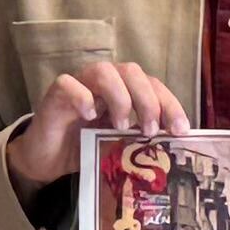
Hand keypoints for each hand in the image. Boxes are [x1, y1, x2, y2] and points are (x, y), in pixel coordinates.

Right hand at [7, 60, 190, 194]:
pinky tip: (90, 115)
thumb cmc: (85, 148)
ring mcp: (79, 85)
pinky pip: (68, 84)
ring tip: (121, 125)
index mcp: (124, 90)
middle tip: (151, 129)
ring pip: (103, 71)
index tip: (181, 129)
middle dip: (148, 99)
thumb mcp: (119, 145)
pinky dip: (82, 96)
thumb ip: (141, 139)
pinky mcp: (55, 95)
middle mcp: (103, 82)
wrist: (47, 159)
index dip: (170, 103)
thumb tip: (174, 147)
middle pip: (132, 72)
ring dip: (120, 96)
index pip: (153, 85)